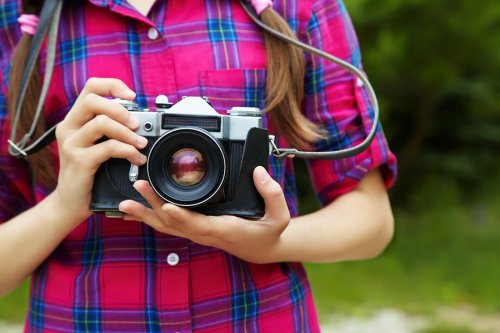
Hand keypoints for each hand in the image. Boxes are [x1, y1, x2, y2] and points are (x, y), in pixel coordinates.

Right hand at [53, 78, 147, 223]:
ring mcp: (71, 144)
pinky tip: (137, 159)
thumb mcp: (98, 145)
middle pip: (93, 101)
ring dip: (127, 133)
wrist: (71, 202)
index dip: (113, 85)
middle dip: (120, 110)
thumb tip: (141, 120)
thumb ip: (112, 130)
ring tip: (141, 144)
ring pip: (101, 123)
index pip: (91, 87)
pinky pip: (108, 148)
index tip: (132, 96)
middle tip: (136, 125)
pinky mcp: (78, 160)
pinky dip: (128, 151)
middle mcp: (69, 127)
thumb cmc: (89, 172)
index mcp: (75, 119)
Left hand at [119, 166, 290, 263]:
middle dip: (154, 206)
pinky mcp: (194, 229)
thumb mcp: (279, 216)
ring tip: (125, 204)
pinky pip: (170, 224)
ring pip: (167, 226)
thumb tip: (258, 172)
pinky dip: (152, 217)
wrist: (261, 248)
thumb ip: (272, 194)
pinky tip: (137, 209)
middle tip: (138, 188)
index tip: (167, 206)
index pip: (200, 224)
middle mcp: (206, 233)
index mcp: (224, 230)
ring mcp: (198, 232)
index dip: (182, 216)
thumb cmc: (268, 233)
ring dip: (146, 214)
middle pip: (175, 223)